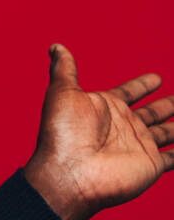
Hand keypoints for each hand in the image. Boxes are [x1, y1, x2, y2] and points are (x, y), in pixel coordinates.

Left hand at [23, 43, 172, 219]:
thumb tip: (56, 47)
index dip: (142, 85)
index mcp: (105, 108)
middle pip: (152, 113)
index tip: (156, 78)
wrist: (70, 173)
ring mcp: (139, 146)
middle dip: (167, 105)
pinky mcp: (151, 165)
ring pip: (167, 132)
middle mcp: (124, 127)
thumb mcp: (63, 93)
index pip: (129, 93)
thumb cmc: (64, 133)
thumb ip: (65, 69)